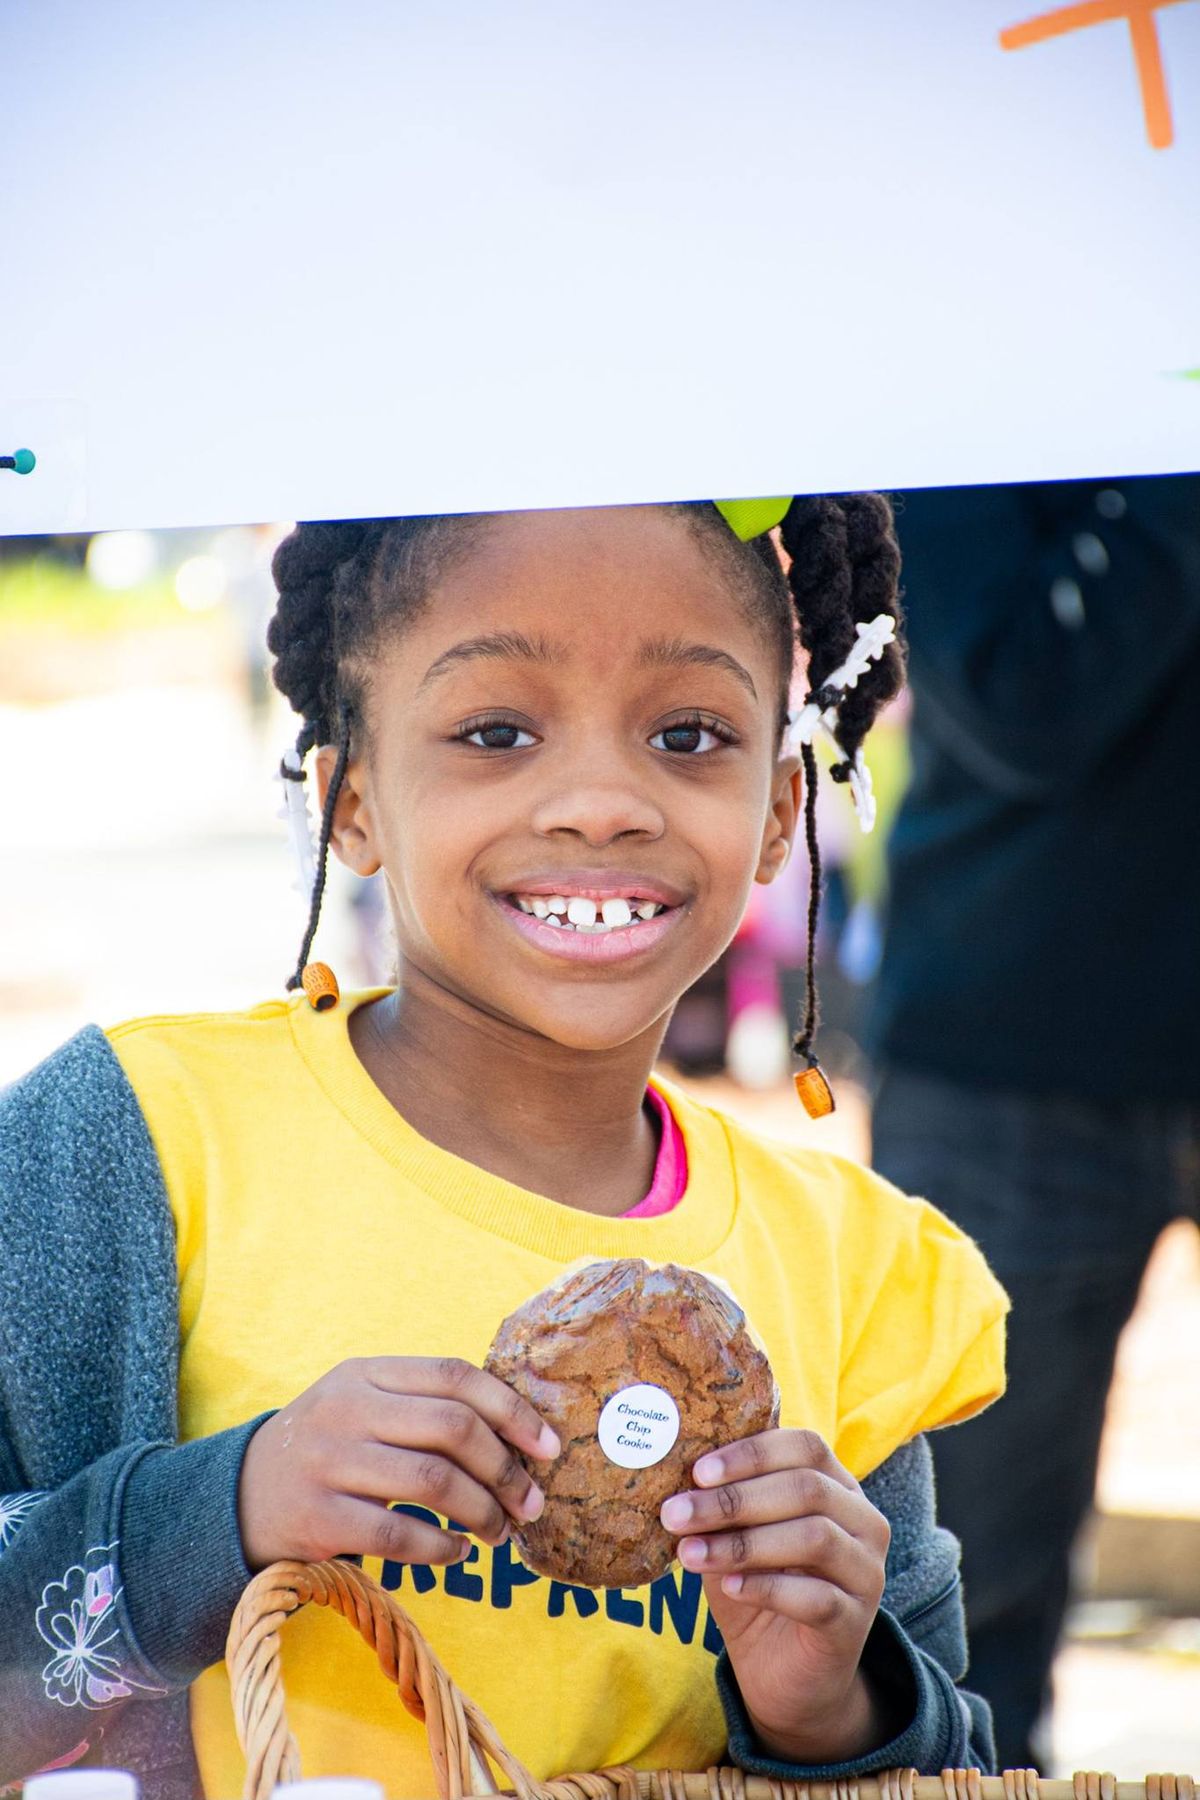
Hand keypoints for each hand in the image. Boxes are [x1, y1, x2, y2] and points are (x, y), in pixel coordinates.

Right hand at [237, 1356, 559, 1572]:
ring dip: (483, 1513)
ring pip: (433, 1481)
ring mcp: (329, 1462)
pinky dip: (441, 1548)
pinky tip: (457, 1553)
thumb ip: (424, 1410)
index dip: (511, 1409)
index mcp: (366, 1373)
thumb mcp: (363, 1408)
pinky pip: (399, 1535)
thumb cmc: (327, 1452)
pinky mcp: (316, 1518)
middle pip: (453, 1427)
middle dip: (505, 1469)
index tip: (548, 1446)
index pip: (454, 1375)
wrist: (236, 1499)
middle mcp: (347, 1408)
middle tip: (530, 1502)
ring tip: (500, 1533)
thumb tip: (519, 1439)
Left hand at [659, 1428, 892, 1763]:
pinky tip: (729, 1587)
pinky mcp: (855, 1623)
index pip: (806, 1447)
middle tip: (677, 1514)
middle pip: (807, 1488)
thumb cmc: (755, 1587)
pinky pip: (815, 1597)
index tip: (698, 1472)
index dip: (751, 1453)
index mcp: (838, 1486)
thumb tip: (674, 1473)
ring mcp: (866, 1573)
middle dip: (735, 1499)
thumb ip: (721, 1504)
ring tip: (691, 1553)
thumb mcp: (735, 1536)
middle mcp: (863, 1523)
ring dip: (743, 1543)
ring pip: (815, 1537)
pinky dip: (766, 1587)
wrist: (783, 1675)